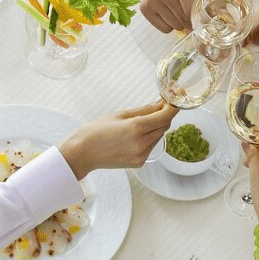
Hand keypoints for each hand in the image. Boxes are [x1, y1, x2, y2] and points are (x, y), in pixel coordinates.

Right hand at [59, 100, 179, 177]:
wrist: (82, 154)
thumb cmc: (95, 131)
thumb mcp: (120, 114)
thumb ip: (144, 110)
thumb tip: (161, 103)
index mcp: (135, 128)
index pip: (165, 115)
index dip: (173, 105)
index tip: (176, 97)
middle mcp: (141, 143)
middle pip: (164, 125)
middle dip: (164, 114)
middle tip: (161, 103)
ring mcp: (141, 155)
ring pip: (159, 136)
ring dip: (157, 126)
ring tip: (144, 118)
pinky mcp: (140, 162)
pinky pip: (152, 145)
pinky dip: (150, 137)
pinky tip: (138, 133)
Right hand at [140, 0, 208, 33]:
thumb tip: (225, 19)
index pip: (190, 10)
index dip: (199, 18)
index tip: (204, 18)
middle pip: (182, 20)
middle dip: (191, 20)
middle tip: (192, 8)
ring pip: (174, 26)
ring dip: (181, 22)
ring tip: (180, 6)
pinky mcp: (145, 7)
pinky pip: (164, 29)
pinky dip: (170, 25)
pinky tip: (170, 10)